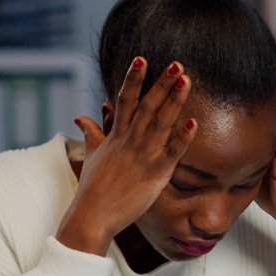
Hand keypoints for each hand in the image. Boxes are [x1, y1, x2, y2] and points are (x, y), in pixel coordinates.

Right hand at [56, 57, 196, 255]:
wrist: (92, 216)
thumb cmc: (92, 189)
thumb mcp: (92, 156)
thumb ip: (92, 134)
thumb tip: (81, 117)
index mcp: (115, 136)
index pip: (124, 100)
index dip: (133, 78)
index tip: (141, 58)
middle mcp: (129, 142)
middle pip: (147, 106)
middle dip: (161, 83)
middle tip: (177, 64)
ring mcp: (143, 156)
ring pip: (161, 123)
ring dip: (174, 101)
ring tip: (186, 80)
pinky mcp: (155, 174)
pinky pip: (172, 152)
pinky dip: (183, 138)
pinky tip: (194, 123)